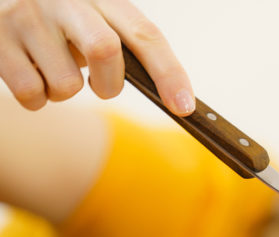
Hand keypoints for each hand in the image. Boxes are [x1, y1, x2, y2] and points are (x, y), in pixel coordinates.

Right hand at [0, 0, 194, 115]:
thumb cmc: (61, 23)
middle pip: (105, 50)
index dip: (169, 73)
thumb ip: (127, 46)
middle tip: (99, 86)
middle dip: (109, 85)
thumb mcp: (96, 21)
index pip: (145, 34)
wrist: (3, 3)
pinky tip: (30, 74)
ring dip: (64, 93)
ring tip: (52, 70)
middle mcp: (65, 0)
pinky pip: (31, 94)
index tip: (184, 107)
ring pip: (67, 85)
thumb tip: (173, 95)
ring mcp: (27, 17)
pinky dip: (37, 99)